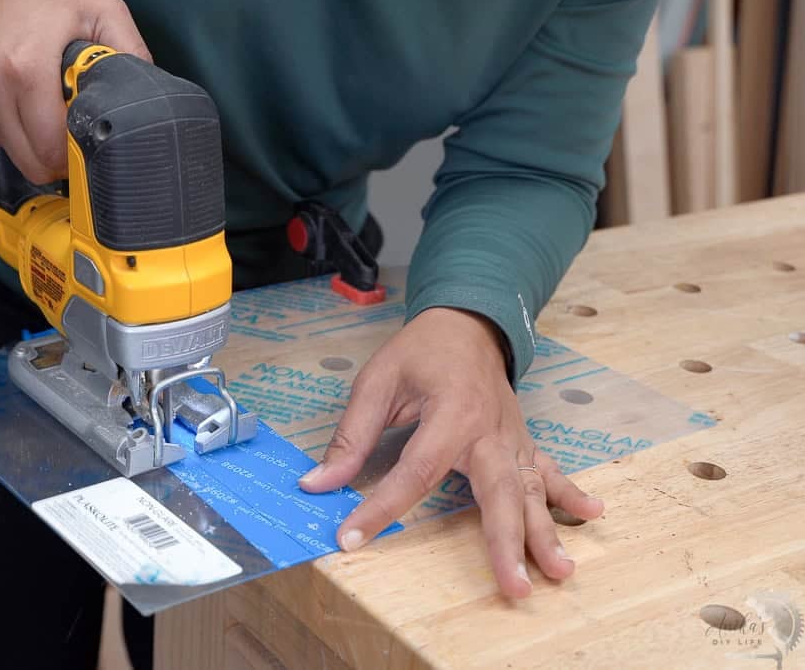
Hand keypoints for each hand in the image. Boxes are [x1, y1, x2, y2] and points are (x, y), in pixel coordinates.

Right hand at [0, 0, 150, 182]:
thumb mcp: (99, 11)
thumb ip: (129, 51)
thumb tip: (146, 91)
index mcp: (25, 69)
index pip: (52, 149)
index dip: (76, 153)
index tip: (86, 139)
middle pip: (32, 163)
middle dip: (57, 158)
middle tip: (71, 133)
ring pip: (14, 154)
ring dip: (34, 142)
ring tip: (46, 109)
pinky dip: (13, 128)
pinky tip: (23, 101)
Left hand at [298, 307, 603, 597]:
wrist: (467, 322)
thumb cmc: (420, 351)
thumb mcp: (376, 381)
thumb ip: (352, 435)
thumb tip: (318, 483)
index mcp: (450, 413)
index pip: (415, 471)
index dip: (382, 507)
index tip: (351, 538)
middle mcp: (489, 430)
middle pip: (499, 494)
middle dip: (506, 543)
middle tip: (514, 587)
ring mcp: (512, 438)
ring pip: (531, 491)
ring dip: (545, 532)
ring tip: (560, 571)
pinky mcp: (521, 441)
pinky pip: (547, 471)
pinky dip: (569, 494)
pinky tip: (593, 514)